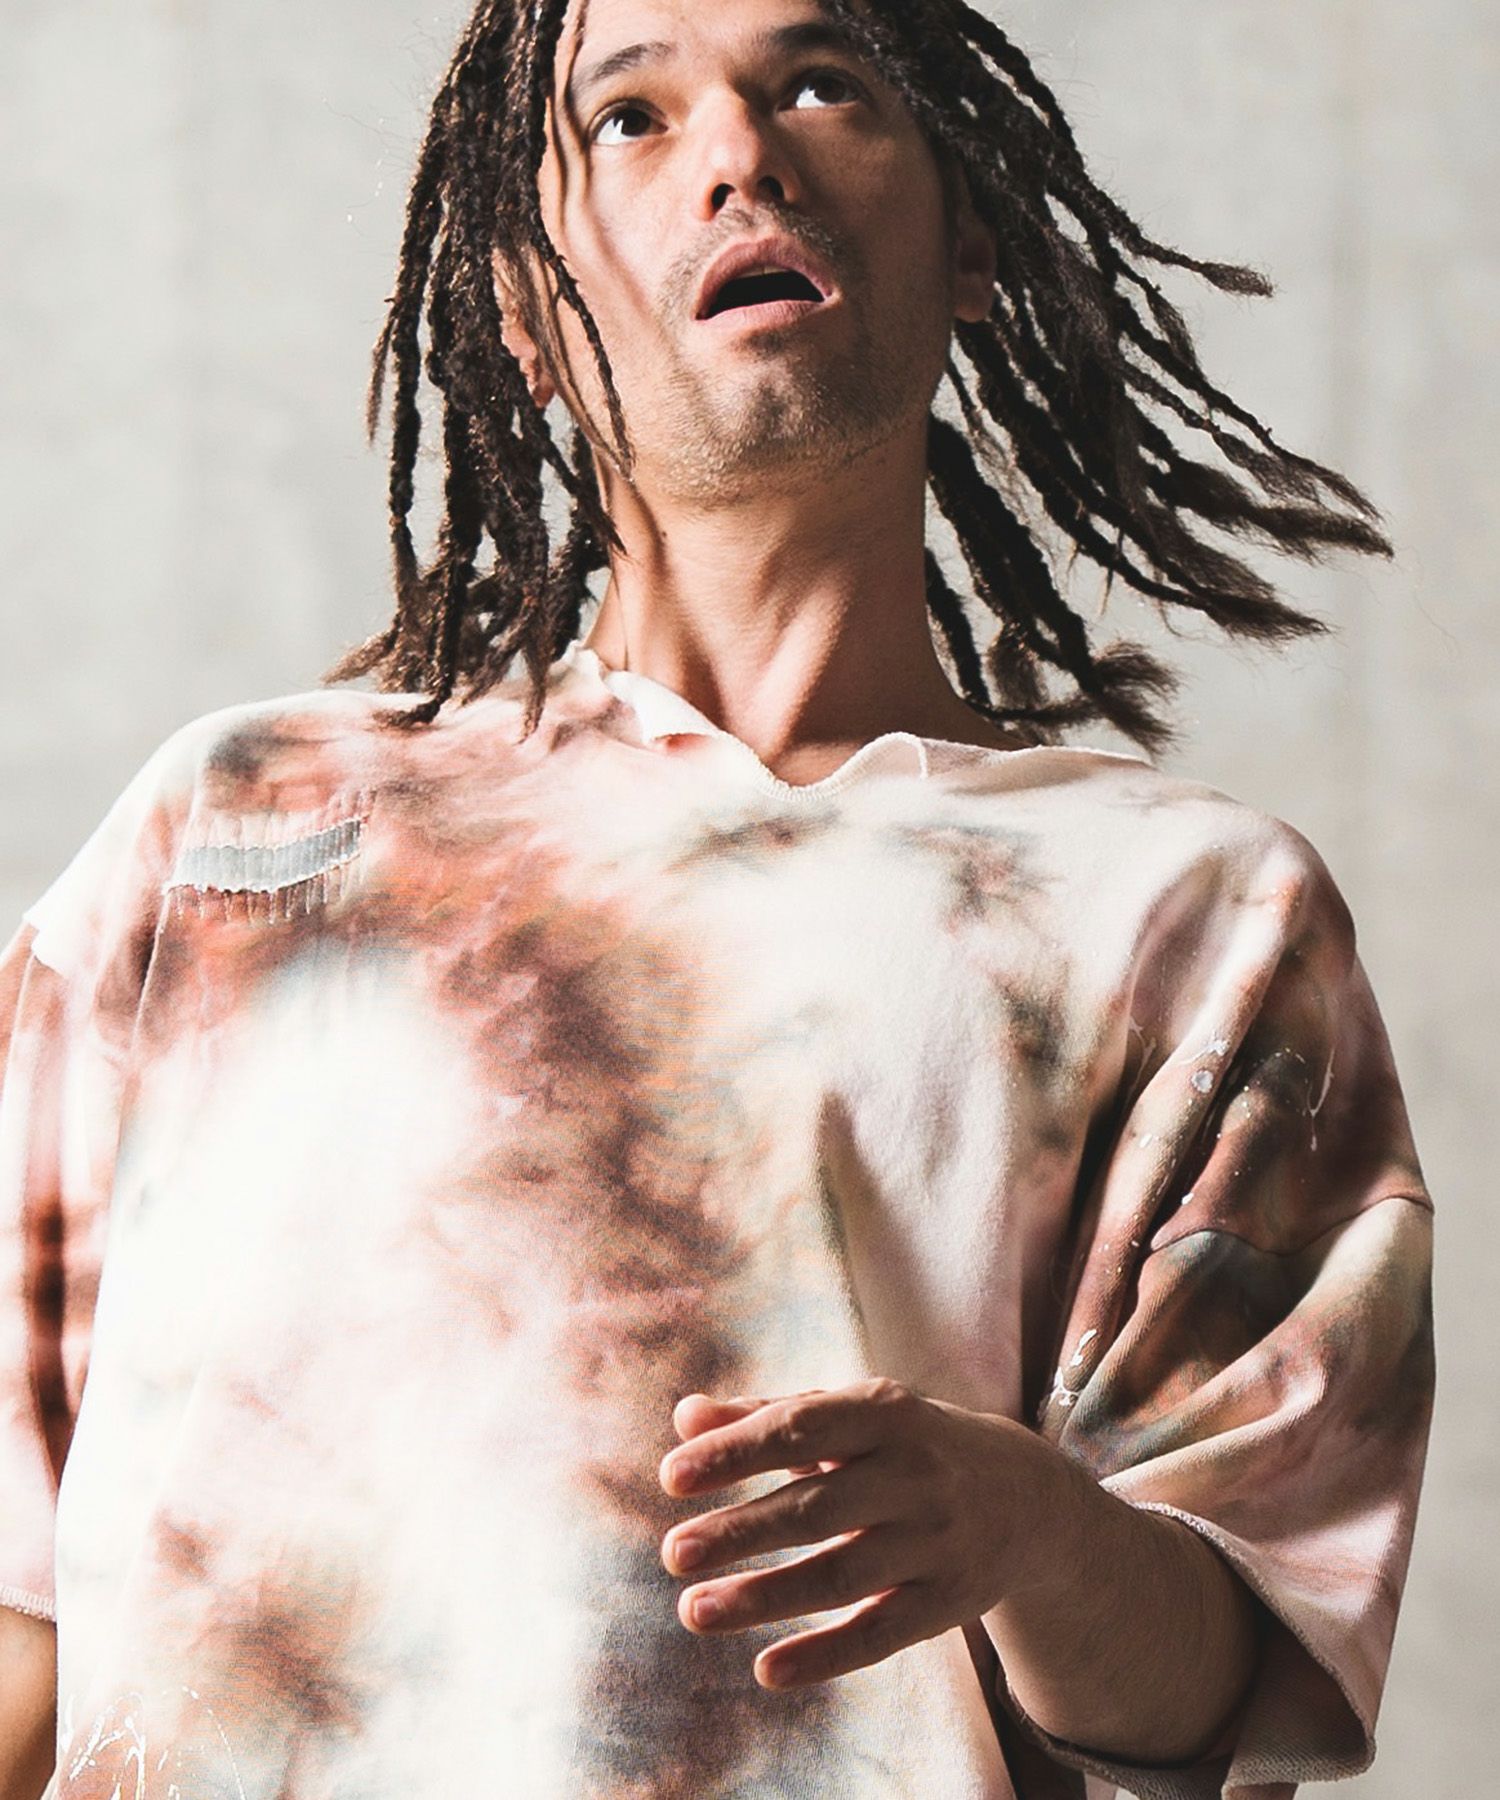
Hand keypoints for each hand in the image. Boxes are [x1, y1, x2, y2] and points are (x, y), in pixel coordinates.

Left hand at [657, 1377, 1053, 1690]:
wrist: (1029, 1495)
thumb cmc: (908, 1444)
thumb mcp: (853, 1414)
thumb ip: (768, 1412)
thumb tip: (686, 1418)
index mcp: (886, 1411)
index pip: (801, 1426)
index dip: (736, 1452)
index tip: (671, 1478)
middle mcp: (915, 1473)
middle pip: (817, 1507)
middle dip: (742, 1531)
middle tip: (673, 1553)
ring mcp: (936, 1541)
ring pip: (841, 1575)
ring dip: (764, 1597)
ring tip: (694, 1610)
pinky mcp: (948, 1603)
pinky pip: (880, 1635)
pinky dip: (824, 1656)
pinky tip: (766, 1670)